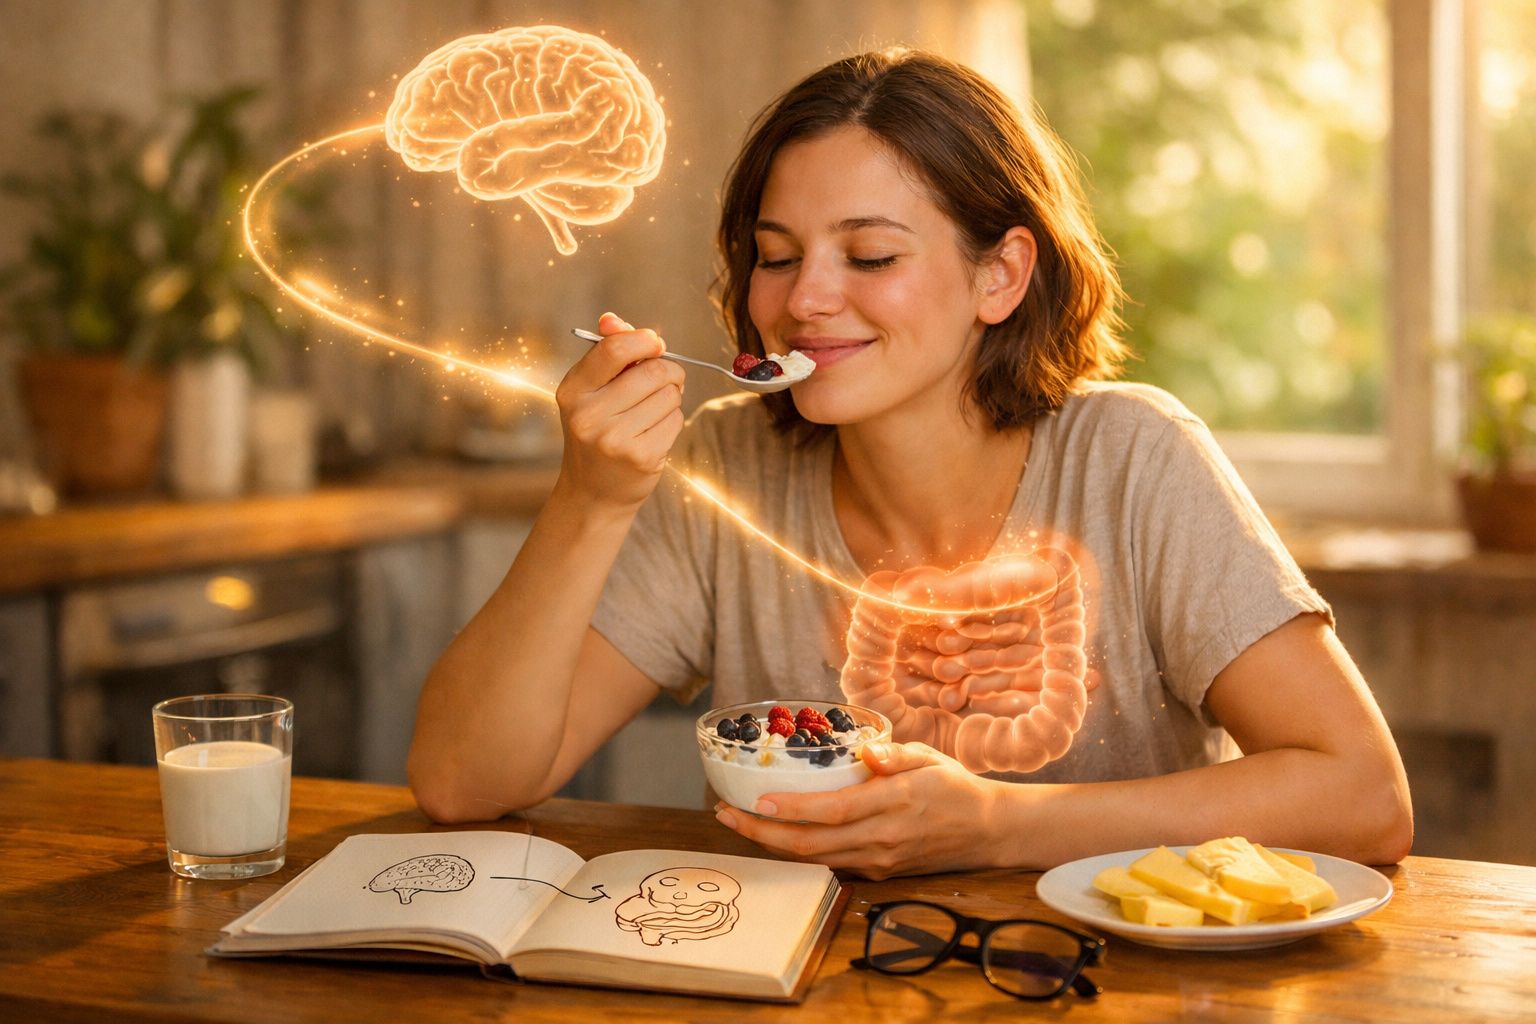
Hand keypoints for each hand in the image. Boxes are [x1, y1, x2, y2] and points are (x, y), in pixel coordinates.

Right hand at [554, 312, 685, 511]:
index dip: (644, 340)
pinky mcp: (642, 458)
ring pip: (669, 395)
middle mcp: (588, 416)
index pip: (615, 349)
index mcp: (572, 391)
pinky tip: (654, 432)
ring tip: (650, 412)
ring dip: (670, 398)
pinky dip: (672, 420)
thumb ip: (606, 351)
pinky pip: (676, 419)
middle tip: (664, 379)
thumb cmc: (597, 429)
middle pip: (653, 371)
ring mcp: (614, 440)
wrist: (594, 491)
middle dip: (667, 370)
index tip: (655, 344)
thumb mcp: (591, 391)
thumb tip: (612, 319)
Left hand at [712, 741, 1005, 878]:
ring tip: (737, 822)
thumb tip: (866, 750)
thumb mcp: (930, 758)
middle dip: (761, 833)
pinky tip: (773, 835)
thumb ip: (896, 755)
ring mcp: (879, 860)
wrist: (988, 831)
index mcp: (894, 803)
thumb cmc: (955, 786)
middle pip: (811, 843)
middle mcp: (882, 838)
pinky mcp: (879, 872)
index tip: (756, 800)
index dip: (791, 808)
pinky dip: (797, 851)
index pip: (832, 811)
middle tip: (724, 814)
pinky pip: (830, 863)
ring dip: (771, 844)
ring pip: (814, 858)